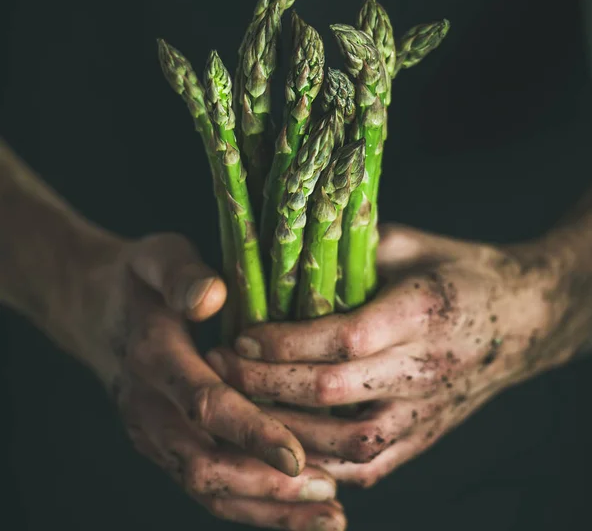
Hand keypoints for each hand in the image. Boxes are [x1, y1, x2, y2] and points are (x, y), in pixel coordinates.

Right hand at [64, 232, 345, 530]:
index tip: (296, 457)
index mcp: (153, 358)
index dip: (250, 431)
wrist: (92, 310)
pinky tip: (294, 508)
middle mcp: (148, 407)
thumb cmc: (138, 280)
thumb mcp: (157, 258)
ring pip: (206, 487)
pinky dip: (249, 503)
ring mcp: (153, 432)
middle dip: (266, 486)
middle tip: (328, 495)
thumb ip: (181, 275)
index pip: (204, 404)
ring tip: (328, 517)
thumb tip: (211, 296)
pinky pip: (204, 483)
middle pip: (204, 464)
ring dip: (265, 508)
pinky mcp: (163, 443)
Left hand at [206, 224, 559, 486]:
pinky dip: (322, 463)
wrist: (523, 319)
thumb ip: (353, 249)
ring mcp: (427, 410)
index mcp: (421, 313)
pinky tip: (286, 443)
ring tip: (240, 407)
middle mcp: (423, 368)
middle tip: (219, 367)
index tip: (239, 333)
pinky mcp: (427, 436)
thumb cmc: (461, 273)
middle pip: (332, 391)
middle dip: (266, 383)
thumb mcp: (410, 243)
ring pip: (347, 441)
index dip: (283, 341)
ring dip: (285, 429)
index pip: (341, 338)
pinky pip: (371, 466)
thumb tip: (290, 253)